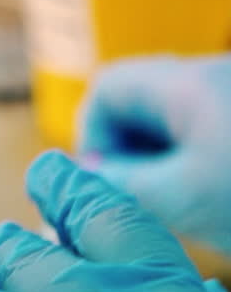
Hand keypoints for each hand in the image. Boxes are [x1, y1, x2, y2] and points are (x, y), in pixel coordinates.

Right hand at [78, 54, 230, 253]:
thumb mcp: (184, 199)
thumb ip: (122, 185)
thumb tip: (77, 179)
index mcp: (189, 82)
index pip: (107, 88)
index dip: (89, 136)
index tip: (101, 184)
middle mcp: (213, 79)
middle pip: (140, 106)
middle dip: (127, 157)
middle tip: (140, 205)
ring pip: (174, 128)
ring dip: (161, 167)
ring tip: (179, 211)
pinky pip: (207, 140)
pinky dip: (195, 171)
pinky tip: (211, 207)